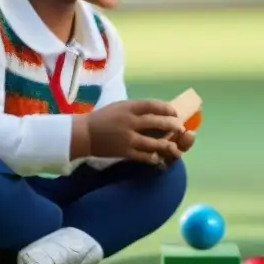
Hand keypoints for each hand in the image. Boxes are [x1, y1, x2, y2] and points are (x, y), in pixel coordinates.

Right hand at [72, 99, 190, 165]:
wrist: (84, 134)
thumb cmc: (103, 118)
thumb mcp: (120, 107)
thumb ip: (137, 109)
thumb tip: (158, 112)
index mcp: (128, 107)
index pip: (152, 105)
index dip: (167, 108)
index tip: (174, 112)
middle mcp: (129, 121)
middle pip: (157, 122)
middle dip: (172, 125)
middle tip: (179, 128)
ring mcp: (127, 138)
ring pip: (154, 142)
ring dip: (167, 145)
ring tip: (174, 147)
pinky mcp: (124, 152)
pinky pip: (144, 156)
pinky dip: (154, 157)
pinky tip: (158, 158)